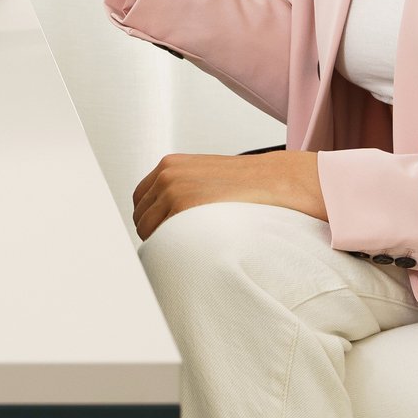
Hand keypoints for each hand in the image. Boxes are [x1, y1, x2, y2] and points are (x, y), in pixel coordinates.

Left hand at [131, 152, 324, 241]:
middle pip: (141, 217)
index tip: (161, 233)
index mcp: (169, 165)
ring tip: (185, 251)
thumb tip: (164, 215)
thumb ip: (182, 187)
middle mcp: (167, 175)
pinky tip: (188, 252)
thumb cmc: (248, 183)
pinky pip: (162, 237)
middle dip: (155, 233)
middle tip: (176, 247)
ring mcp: (173, 190)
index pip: (140, 200)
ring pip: (148, 230)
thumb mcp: (206, 175)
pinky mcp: (184, 207)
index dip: (150, 220)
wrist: (277, 180)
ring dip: (162, 243)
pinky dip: (169, 248)